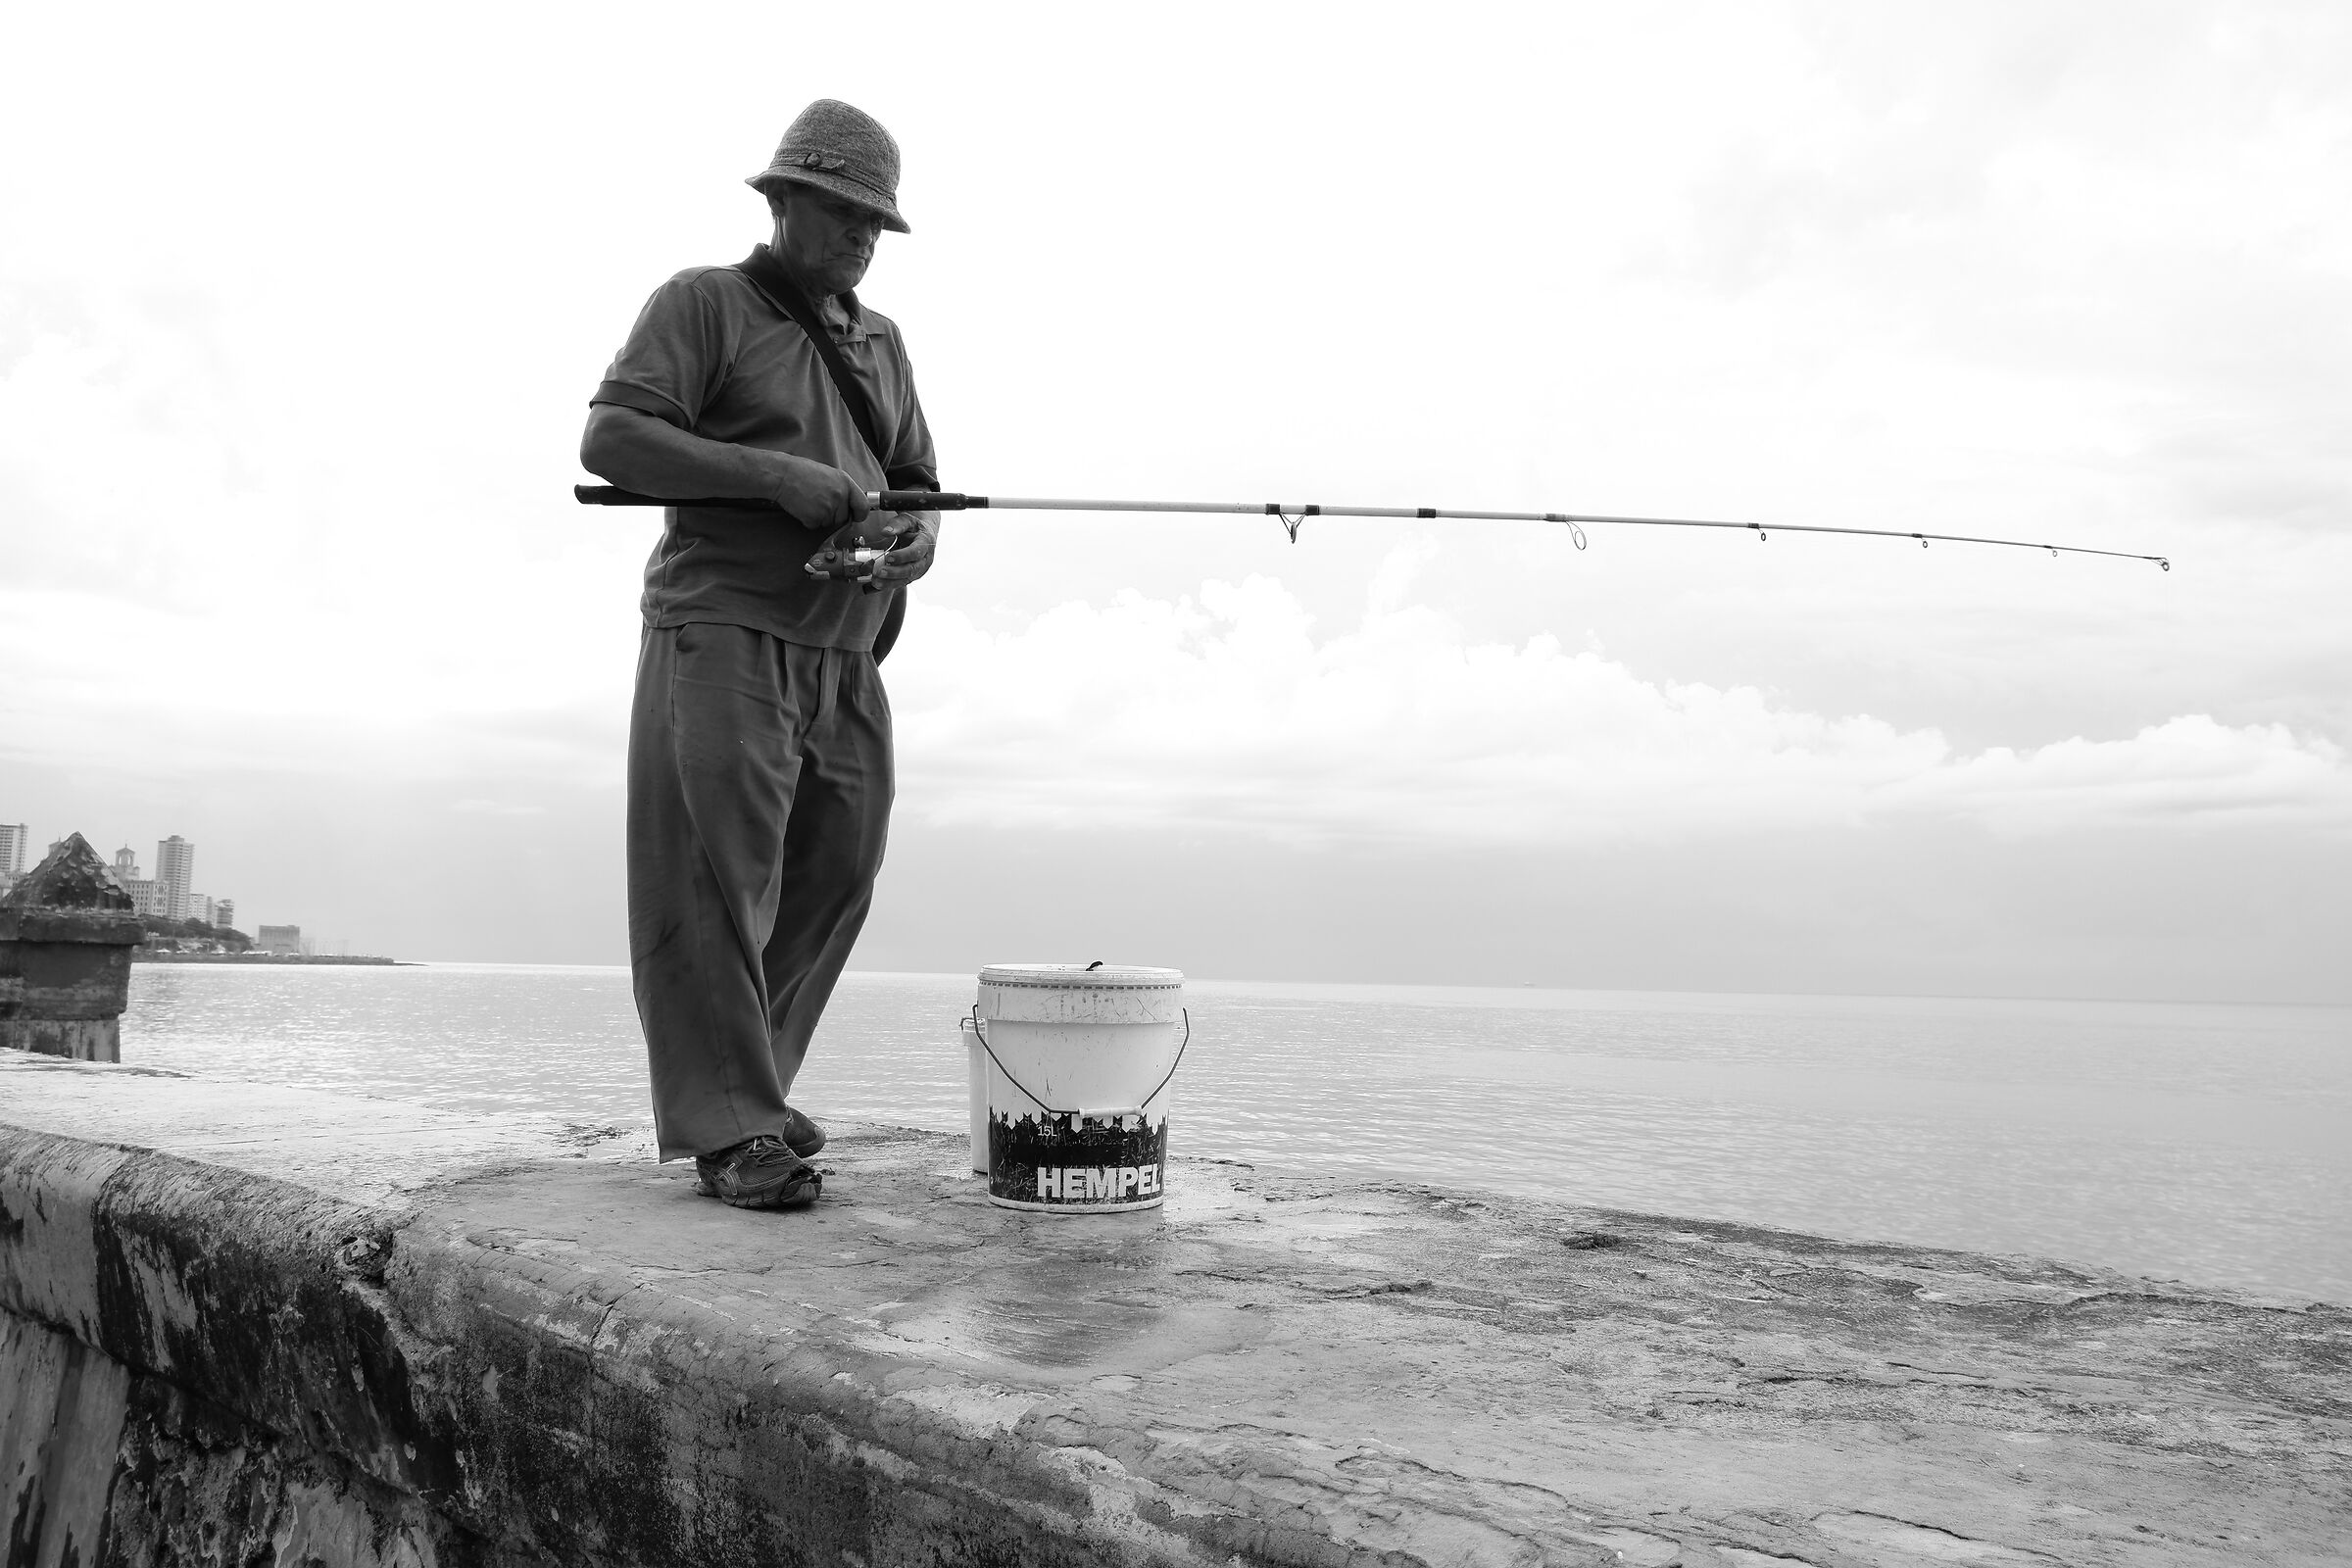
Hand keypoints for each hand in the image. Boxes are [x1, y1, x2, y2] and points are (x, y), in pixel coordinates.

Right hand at [767, 455, 869, 529]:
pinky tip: (803, 507)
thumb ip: (842, 488)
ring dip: (820, 518)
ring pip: (829, 523)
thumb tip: (848, 503)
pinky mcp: (815, 518)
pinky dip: (809, 520)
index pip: (863, 505)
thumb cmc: (802, 472)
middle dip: (833, 516)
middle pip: (843, 518)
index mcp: (845, 482)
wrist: (783, 475)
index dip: (860, 514)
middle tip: (819, 503)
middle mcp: (840, 495)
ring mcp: (828, 508)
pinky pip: (816, 526)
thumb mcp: (829, 474)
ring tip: (810, 502)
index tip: (856, 516)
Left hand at [804, 512, 928, 583]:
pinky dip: (888, 585)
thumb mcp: (907, 521)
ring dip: (890, 582)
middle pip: (911, 569)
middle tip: (879, 572)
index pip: (915, 552)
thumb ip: (897, 524)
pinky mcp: (912, 576)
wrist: (923, 536)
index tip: (888, 557)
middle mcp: (925, 559)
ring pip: (906, 579)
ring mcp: (919, 570)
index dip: (902, 556)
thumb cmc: (914, 528)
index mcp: (925, 544)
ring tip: (875, 582)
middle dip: (894, 573)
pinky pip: (900, 583)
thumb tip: (886, 531)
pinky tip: (876, 585)